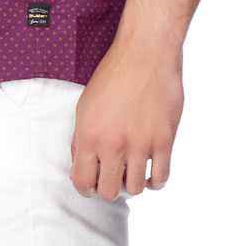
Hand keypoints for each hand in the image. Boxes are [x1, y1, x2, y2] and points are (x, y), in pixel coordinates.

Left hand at [69, 40, 183, 199]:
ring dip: (132, 183)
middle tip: (113, 175)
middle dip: (108, 187)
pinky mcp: (164, 141)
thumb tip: (80, 164)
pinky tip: (151, 172)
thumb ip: (81, 137)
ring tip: (133, 170)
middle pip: (109, 192)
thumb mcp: (85, 104)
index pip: (82, 182)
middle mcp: (113, 145)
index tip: (92, 183)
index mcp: (89, 135)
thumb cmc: (114, 74)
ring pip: (135, 189)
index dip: (86, 187)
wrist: (146, 53)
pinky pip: (161, 179)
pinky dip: (155, 181)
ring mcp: (140, 145)